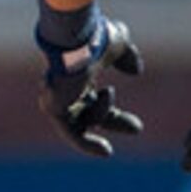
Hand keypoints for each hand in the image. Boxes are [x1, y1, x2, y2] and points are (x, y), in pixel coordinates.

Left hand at [38, 7, 143, 156]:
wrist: (77, 42)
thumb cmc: (95, 39)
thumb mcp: (117, 45)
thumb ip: (126, 57)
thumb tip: (136, 70)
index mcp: (78, 78)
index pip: (97, 103)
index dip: (115, 116)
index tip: (136, 128)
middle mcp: (65, 91)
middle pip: (89, 116)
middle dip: (113, 121)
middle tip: (137, 127)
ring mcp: (57, 101)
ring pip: (84, 121)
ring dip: (102, 114)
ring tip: (109, 96)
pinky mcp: (53, 109)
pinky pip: (71, 132)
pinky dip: (87, 144)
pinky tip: (106, 152)